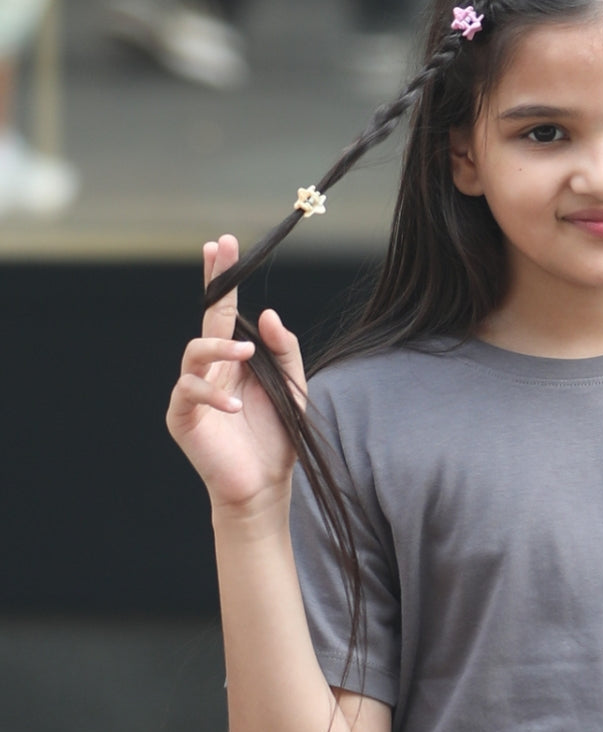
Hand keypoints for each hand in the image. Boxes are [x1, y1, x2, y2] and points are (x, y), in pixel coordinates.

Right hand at [166, 235, 306, 513]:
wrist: (265, 487)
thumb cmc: (278, 439)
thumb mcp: (292, 389)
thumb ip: (284, 351)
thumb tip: (268, 313)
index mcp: (234, 360)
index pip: (224, 312)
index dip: (222, 279)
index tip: (223, 244)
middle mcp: (210, 370)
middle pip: (205, 320)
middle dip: (212, 283)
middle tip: (220, 252)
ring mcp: (193, 392)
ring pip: (193, 352)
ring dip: (219, 348)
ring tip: (246, 354)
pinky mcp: (182, 417)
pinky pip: (189, 392)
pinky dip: (212, 394)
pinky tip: (234, 405)